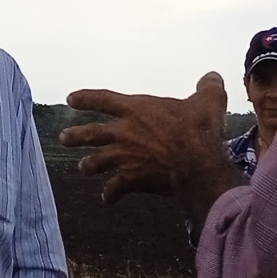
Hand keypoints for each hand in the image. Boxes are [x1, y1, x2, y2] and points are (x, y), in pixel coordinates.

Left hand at [61, 73, 237, 216]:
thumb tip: (212, 77)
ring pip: (97, 162)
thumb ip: (208, 86)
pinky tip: (107, 199)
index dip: (86, 98)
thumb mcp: (209, 100)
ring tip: (82, 168)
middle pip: (91, 133)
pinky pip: (115, 188)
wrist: (196, 162)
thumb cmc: (200, 128)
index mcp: (136, 108)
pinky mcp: (132, 179)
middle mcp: (124, 132)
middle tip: (64, 137)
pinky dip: (110, 194)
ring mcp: (125, 157)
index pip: (103, 99)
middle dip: (75, 136)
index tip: (71, 99)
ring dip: (89, 165)